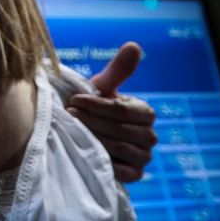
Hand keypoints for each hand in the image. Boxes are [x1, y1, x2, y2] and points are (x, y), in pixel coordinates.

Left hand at [67, 42, 157, 181]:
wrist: (84, 135)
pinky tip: (85, 151)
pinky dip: (104, 161)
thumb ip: (118, 69)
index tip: (73, 100)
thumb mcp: (102, 88)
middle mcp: (150, 136)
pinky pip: (123, 171)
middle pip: (121, 130)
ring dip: (93, 138)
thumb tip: (134, 45)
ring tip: (72, 129)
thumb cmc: (93, 108)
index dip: (97, 105)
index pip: (123, 110)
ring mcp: (144, 157)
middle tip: (69, 114)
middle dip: (92, 121)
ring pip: (120, 148)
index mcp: (145, 112)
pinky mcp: (135, 175)